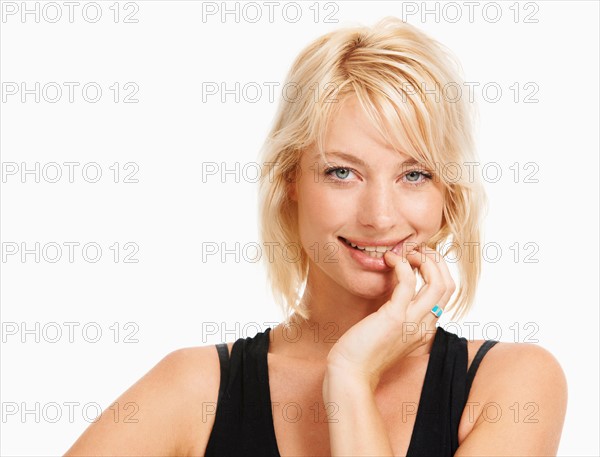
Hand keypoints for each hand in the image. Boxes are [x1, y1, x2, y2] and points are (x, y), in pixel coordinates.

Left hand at [325, 244, 455, 390]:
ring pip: (439, 283)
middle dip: (436, 261)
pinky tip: (390, 259)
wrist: (350, 374)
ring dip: (426, 260)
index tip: (418, 257)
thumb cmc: (362, 352)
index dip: (436, 270)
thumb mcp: (387, 331)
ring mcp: (413, 322)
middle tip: (416, 250)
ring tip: (407, 252)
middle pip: (449, 285)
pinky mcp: (395, 317)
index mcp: (425, 330)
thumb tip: (396, 286)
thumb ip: (397, 313)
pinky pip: (409, 282)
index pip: (445, 294)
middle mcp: (425, 326)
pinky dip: (402, 265)